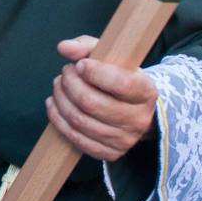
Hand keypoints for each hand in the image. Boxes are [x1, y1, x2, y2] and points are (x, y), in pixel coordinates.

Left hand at [45, 36, 157, 161]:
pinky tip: (55, 104)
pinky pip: (75, 138)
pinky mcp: (110, 153)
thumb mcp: (111, 56)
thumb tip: (64, 47)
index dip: (95, 72)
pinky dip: (58, 119)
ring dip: (60, 99)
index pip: (121, 84)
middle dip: (69, 84)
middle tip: (65, 73)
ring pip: (79, 120)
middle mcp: (139, 119)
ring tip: (59, 85)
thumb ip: (87, 46)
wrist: (133, 109)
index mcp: (146, 92)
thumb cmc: (119, 77)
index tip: (81, 64)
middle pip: (91, 103)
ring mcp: (125, 140)